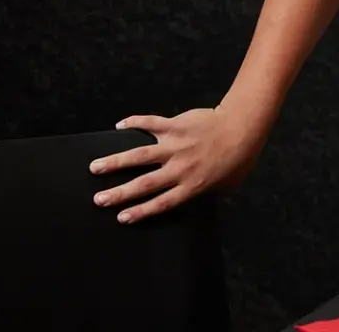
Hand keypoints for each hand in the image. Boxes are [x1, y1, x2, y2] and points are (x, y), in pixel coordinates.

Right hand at [91, 107, 265, 222]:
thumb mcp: (229, 184)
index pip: (162, 202)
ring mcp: (175, 145)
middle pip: (144, 183)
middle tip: (98, 199)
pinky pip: (150, 123)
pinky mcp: (175, 125)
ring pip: (140, 155)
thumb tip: (206, 204)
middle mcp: (180, 167)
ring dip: (116, 161)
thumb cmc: (240, 156)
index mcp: (192, 185)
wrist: (243, 126)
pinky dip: (135, 122)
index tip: (121, 217)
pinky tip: (120, 125)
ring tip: (95, 167)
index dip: (141, 211)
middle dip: (119, 193)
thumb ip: (213, 194)